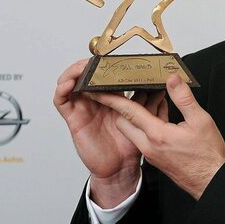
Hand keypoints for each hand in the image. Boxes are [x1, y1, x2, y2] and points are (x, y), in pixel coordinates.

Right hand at [53, 59, 164, 204]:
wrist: (120, 168)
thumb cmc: (130, 145)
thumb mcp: (143, 120)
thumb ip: (150, 103)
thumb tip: (162, 85)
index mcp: (112, 98)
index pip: (105, 74)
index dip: (106, 63)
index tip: (114, 55)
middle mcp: (96, 100)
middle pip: (86, 75)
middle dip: (89, 64)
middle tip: (96, 59)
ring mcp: (83, 108)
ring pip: (70, 82)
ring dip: (73, 72)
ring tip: (81, 67)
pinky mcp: (73, 118)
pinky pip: (61, 101)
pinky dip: (62, 90)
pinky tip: (69, 84)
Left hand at [84, 73, 224, 199]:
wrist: (210, 181)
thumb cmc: (206, 155)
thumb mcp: (200, 120)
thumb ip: (184, 98)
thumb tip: (172, 80)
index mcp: (157, 135)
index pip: (128, 112)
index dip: (111, 98)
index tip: (97, 90)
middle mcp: (148, 145)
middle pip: (124, 121)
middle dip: (123, 105)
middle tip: (126, 90)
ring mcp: (150, 152)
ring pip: (134, 129)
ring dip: (138, 113)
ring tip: (150, 96)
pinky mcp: (155, 157)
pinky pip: (144, 135)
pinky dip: (147, 122)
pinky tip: (160, 111)